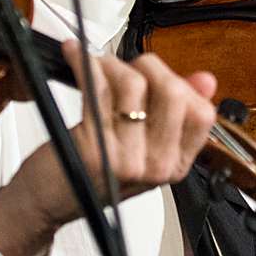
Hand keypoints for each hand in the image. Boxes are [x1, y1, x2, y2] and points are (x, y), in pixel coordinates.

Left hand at [0, 43, 218, 255]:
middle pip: (173, 93)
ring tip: (98, 66)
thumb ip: (174, 113)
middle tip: (127, 66)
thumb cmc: (92, 171)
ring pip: (134, 85)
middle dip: (148, 66)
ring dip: (112, 65)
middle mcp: (157, 166)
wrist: (49, 200)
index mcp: (176, 165)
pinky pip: (97, 88)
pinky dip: (84, 63)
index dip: (181, 84)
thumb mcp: (143, 147)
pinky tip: (74, 55)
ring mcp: (127, 159)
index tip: (157, 77)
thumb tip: (206, 80)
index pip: (203, 113)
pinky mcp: (94, 148)